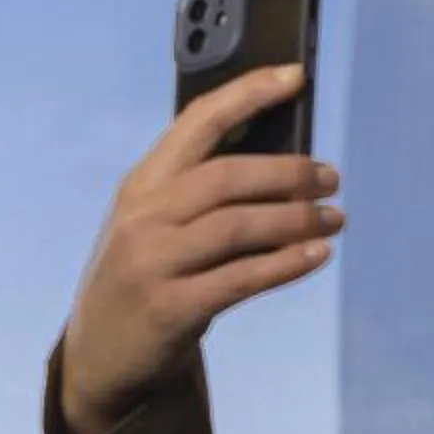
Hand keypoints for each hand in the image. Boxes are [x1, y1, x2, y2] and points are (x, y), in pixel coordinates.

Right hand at [57, 63, 342, 433]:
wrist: (99, 358)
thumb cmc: (144, 279)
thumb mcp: (153, 225)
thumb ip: (199, 194)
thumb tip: (283, 165)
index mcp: (142, 185)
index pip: (199, 121)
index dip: (250, 93)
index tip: (295, 75)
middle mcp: (143, 217)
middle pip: (228, 176)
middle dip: (289, 173)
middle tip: (330, 178)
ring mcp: (152, 263)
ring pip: (239, 226)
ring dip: (297, 219)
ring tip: (333, 219)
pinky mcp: (170, 309)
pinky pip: (241, 278)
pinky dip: (286, 264)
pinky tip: (316, 255)